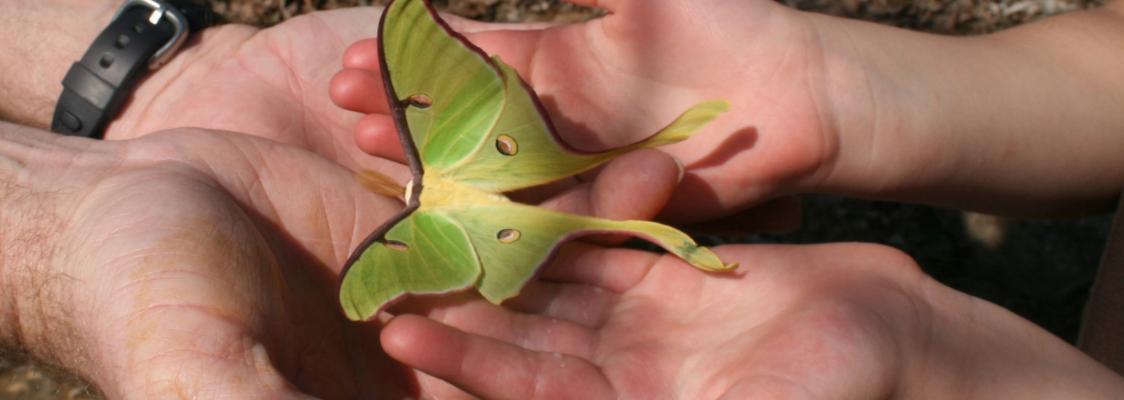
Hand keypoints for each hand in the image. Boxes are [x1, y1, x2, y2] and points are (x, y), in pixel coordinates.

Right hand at [0, 122, 683, 397]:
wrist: (110, 216)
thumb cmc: (145, 309)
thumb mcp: (207, 378)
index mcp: (393, 390)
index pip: (501, 385)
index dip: (555, 370)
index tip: (646, 350)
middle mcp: (426, 336)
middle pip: (533, 307)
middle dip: (601, 264)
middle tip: (672, 214)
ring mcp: (421, 263)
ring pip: (518, 233)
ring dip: (582, 202)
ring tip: (658, 164)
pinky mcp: (406, 203)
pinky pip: (472, 172)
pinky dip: (518, 147)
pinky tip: (582, 118)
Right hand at [331, 0, 847, 222]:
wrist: (804, 92)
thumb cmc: (734, 22)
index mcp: (557, 60)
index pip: (469, 59)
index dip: (415, 56)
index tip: (356, 52)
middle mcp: (556, 117)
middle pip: (465, 115)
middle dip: (405, 107)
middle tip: (342, 106)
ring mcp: (579, 164)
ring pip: (491, 165)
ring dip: (434, 158)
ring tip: (373, 152)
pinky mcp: (609, 206)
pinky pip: (546, 209)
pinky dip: (499, 207)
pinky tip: (448, 209)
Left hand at [379, 243, 1123, 398]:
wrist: (896, 342)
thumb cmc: (830, 393)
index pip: (526, 392)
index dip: (465, 366)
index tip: (401, 338)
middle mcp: (617, 371)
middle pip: (521, 333)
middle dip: (460, 298)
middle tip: (391, 260)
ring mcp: (640, 320)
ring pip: (552, 280)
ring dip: (498, 247)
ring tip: (438, 210)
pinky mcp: (664, 275)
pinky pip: (601, 240)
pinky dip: (562, 215)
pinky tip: (517, 185)